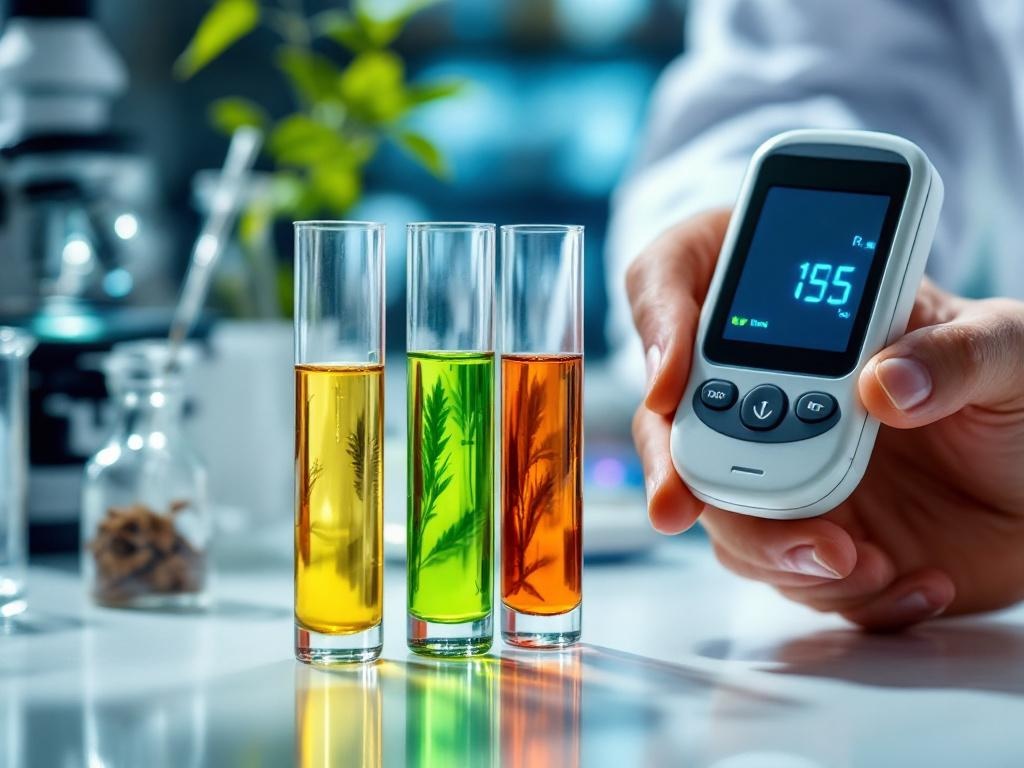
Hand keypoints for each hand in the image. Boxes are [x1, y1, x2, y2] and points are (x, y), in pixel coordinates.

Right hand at [626, 209, 1023, 630]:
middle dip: (674, 464)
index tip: (669, 381)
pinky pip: (787, 574)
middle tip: (685, 501)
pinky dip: (836, 590)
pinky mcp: (809, 535)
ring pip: (719, 510)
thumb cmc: (1017, 393)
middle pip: (675, 417)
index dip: (656, 324)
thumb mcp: (1007, 346)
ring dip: (766, 543)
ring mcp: (781, 466)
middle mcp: (769, 387)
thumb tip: (883, 386)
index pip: (680, 283)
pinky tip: (908, 577)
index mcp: (795, 308)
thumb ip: (957, 354)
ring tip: (854, 556)